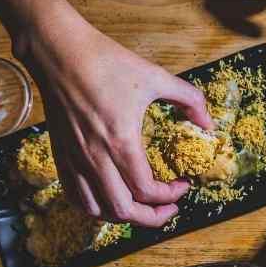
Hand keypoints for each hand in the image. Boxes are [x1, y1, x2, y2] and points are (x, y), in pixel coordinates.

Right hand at [16, 12, 211, 225]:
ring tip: (142, 208)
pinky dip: (96, 208)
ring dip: (124, 216)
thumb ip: (188, 100)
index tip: (184, 184)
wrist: (56, 49)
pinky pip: (76, 197)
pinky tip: (112, 199)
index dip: (171, 196)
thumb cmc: (105, 61)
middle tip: (169, 208)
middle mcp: (95, 157)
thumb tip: (209, 123)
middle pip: (124, 210)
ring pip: (98, 210)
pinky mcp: (60, 156)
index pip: (147, 191)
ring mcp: (74, 159)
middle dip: (152, 217)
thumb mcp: (155, 76)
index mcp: (120, 141)